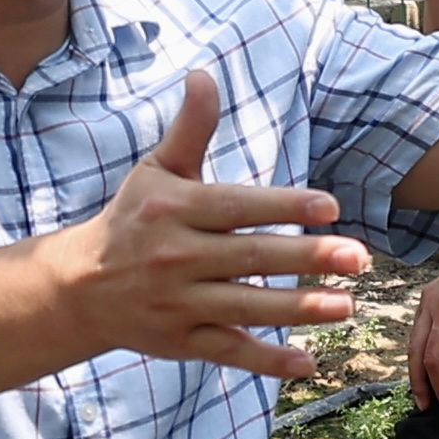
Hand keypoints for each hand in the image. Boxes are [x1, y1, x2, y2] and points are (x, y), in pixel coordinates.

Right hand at [64, 75, 370, 378]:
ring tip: (347, 306)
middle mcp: (176, 259)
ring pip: (246, 308)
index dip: (284, 207)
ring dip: (299, 310)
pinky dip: (267, 362)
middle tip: (359, 258)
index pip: (238, 207)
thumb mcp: (155, 171)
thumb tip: (203, 75)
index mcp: (175, 211)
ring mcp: (179, 304)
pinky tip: (308, 362)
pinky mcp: (181, 342)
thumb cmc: (130, 220)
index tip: (331, 207)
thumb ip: (190, 129)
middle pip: (251, 259)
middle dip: (307, 259)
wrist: (79, 288)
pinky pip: (229, 352)